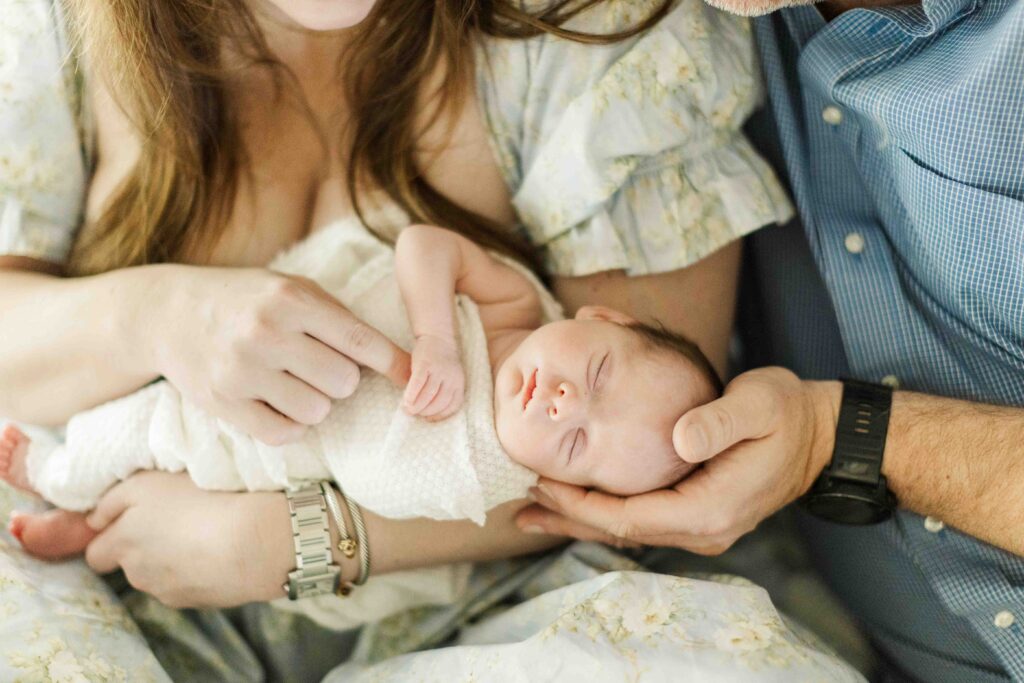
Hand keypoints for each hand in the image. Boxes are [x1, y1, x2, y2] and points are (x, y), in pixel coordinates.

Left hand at [84, 472, 293, 607]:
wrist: (252, 540)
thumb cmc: (200, 500)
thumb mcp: (147, 483)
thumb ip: (112, 500)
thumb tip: (94, 520)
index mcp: (120, 541)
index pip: (95, 552)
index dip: (110, 536)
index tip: (133, 519)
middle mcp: (137, 571)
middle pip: (127, 566)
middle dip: (138, 551)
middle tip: (167, 526)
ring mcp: (166, 591)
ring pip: (157, 577)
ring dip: (169, 560)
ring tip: (200, 536)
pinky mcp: (196, 602)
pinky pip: (186, 586)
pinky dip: (194, 573)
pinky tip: (217, 553)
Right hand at [144, 266, 410, 444]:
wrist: (170, 313)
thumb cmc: (250, 300)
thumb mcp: (294, 288)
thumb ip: (341, 318)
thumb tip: (402, 361)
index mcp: (290, 298)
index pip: (360, 340)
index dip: (394, 364)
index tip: (416, 379)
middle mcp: (266, 333)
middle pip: (343, 382)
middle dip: (343, 380)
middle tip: (323, 367)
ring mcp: (241, 371)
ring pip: (317, 412)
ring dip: (317, 403)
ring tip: (296, 382)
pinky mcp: (224, 404)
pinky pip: (284, 434)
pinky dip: (291, 425)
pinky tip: (279, 402)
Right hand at [402, 334, 464, 420]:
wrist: (437, 337)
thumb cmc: (440, 362)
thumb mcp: (449, 376)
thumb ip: (443, 391)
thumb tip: (426, 411)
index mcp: (459, 382)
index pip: (453, 405)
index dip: (440, 415)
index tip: (429, 419)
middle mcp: (452, 377)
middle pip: (439, 402)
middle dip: (426, 411)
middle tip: (415, 414)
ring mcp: (439, 370)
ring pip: (428, 394)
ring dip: (417, 406)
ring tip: (408, 410)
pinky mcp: (425, 364)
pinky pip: (418, 383)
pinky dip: (411, 394)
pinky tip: (406, 401)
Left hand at [516, 368, 839, 553]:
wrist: (820, 432)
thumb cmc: (786, 412)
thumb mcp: (758, 404)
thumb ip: (718, 422)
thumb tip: (678, 440)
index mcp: (710, 509)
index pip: (630, 518)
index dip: (581, 505)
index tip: (542, 481)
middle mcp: (703, 529)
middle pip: (621, 531)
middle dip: (569, 519)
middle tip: (521, 506)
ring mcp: (701, 526)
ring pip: (628, 529)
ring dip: (581, 519)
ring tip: (535, 508)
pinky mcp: (697, 513)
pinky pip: (640, 518)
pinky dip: (605, 510)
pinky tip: (577, 499)